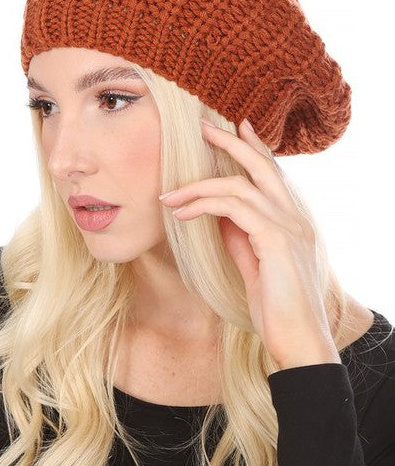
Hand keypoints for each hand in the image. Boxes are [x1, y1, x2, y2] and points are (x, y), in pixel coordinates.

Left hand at [159, 117, 340, 369]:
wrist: (298, 339)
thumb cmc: (276, 308)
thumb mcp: (254, 265)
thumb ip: (240, 237)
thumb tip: (217, 216)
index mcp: (293, 222)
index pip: (272, 175)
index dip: (253, 148)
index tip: (233, 128)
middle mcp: (295, 217)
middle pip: (262, 166)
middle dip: (231, 142)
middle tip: (203, 127)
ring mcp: (288, 226)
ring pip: (239, 186)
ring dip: (197, 187)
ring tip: (168, 196)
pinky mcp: (275, 240)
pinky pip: (232, 208)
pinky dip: (202, 206)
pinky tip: (181, 214)